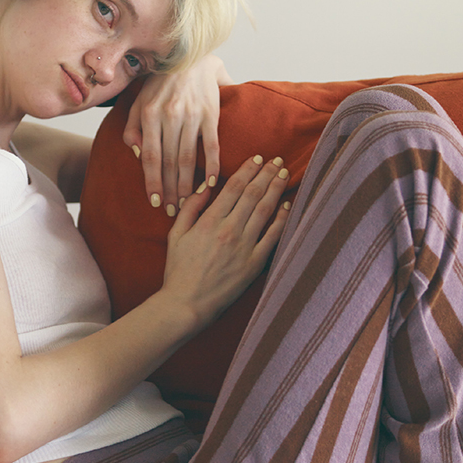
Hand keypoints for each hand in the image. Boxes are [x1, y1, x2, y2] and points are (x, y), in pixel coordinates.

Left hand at [123, 54, 230, 215]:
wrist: (191, 57)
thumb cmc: (161, 83)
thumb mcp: (138, 100)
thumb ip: (132, 127)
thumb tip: (137, 154)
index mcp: (149, 113)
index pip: (150, 156)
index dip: (152, 181)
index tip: (155, 202)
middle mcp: (170, 115)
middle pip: (169, 161)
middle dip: (170, 189)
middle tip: (172, 211)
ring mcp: (192, 114)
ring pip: (188, 157)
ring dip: (187, 184)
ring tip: (187, 203)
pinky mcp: (211, 113)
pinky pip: (211, 144)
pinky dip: (212, 166)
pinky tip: (209, 183)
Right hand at [160, 152, 291, 330]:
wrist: (187, 303)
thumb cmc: (178, 270)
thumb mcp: (176, 235)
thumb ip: (191, 208)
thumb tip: (206, 186)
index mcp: (209, 221)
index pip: (234, 187)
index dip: (248, 170)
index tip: (257, 159)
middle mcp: (229, 229)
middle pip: (253, 194)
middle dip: (266, 174)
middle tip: (277, 161)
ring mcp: (245, 246)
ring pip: (266, 210)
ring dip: (276, 190)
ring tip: (284, 175)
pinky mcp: (254, 263)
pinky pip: (273, 236)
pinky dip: (282, 219)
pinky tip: (287, 206)